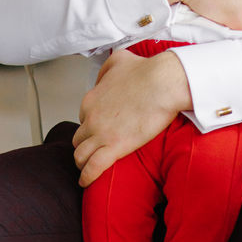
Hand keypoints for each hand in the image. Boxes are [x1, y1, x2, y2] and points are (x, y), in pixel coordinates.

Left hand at [72, 49, 190, 185]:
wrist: (162, 83)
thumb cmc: (146, 71)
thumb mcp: (119, 59)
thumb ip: (106, 68)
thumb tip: (102, 77)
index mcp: (91, 100)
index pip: (83, 118)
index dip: (91, 125)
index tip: (98, 130)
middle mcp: (91, 118)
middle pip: (79, 138)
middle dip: (84, 144)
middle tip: (93, 149)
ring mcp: (101, 134)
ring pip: (80, 155)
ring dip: (82, 162)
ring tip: (87, 167)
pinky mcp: (115, 147)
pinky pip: (93, 168)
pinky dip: (87, 177)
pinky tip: (86, 182)